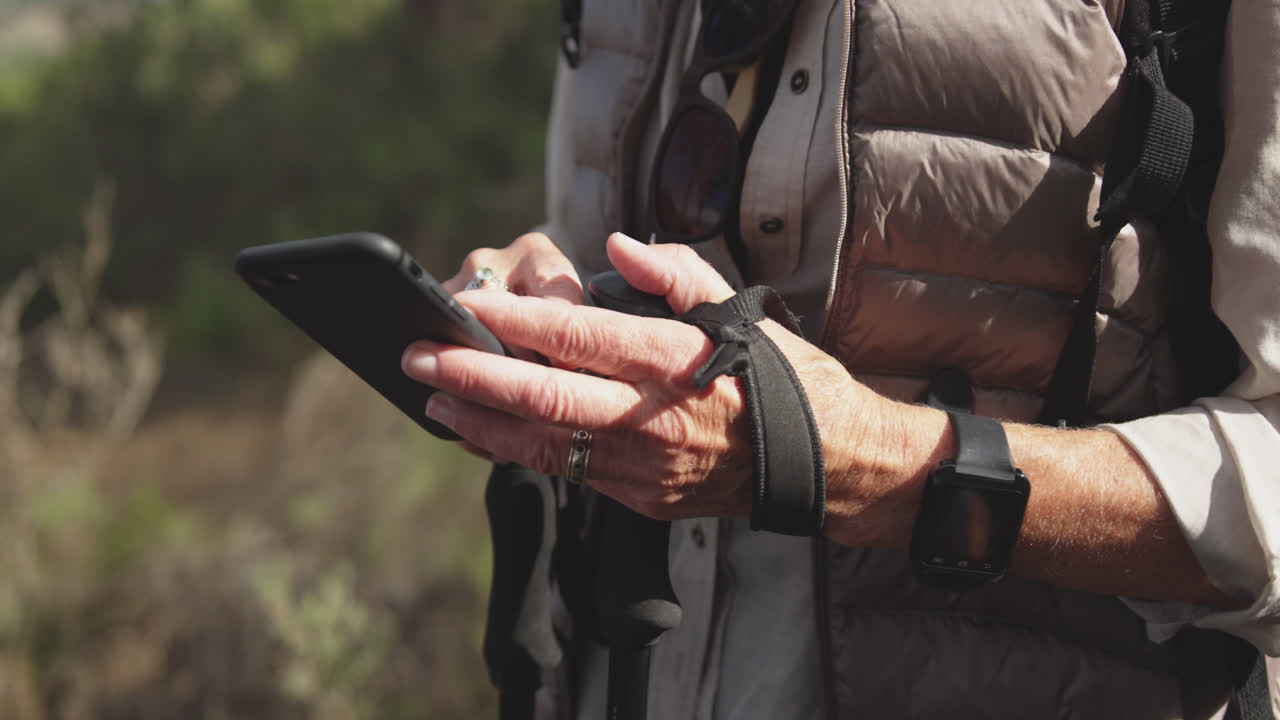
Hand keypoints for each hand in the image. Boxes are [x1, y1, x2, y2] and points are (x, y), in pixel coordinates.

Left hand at [404, 233, 875, 521]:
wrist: (826, 463)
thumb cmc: (782, 378)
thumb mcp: (739, 309)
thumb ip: (673, 272)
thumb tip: (613, 247)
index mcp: (673, 359)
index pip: (575, 335)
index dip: (512, 320)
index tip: (465, 306)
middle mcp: (650, 415)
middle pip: (541, 395)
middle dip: (470, 376)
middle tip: (416, 359)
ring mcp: (643, 464)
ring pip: (542, 445)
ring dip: (480, 423)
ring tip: (433, 402)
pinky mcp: (641, 496)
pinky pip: (566, 472)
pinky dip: (519, 452)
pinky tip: (486, 435)